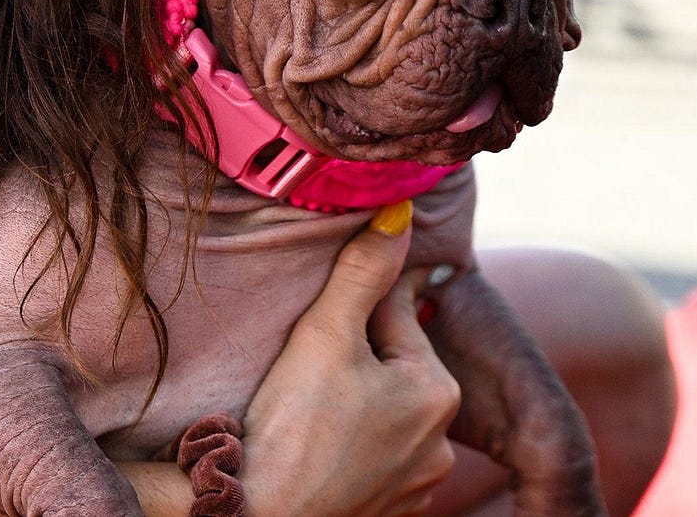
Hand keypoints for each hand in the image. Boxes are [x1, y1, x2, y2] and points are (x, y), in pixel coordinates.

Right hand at [239, 201, 460, 515]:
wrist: (256, 516)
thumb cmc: (290, 427)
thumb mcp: (326, 333)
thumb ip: (363, 271)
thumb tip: (401, 210)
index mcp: (436, 390)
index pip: (395, 313)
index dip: (351, 303)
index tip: (319, 311)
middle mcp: (440, 440)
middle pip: (391, 364)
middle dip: (354, 352)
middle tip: (303, 362)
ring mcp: (417, 481)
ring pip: (382, 410)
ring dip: (353, 397)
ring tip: (306, 402)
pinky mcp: (390, 509)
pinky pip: (373, 453)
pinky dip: (349, 440)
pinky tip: (316, 439)